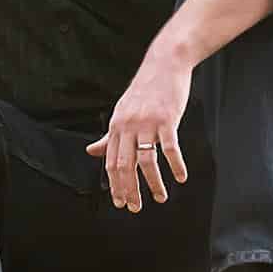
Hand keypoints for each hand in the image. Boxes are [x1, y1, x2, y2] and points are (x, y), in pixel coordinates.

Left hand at [86, 53, 191, 211]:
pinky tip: (181, 177)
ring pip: (146, 161)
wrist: (164, 63)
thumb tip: (91, 151)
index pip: (111, 163)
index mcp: (116, 126)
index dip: (115, 185)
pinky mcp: (166, 118)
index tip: (120, 202)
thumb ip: (109, 135)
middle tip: (135, 207)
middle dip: (130, 190)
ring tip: (160, 198)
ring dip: (154, 183)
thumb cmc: (145, 90)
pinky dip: (175, 165)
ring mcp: (147, 122)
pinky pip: (169, 148)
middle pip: (125, 165)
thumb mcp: (122, 112)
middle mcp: (128, 126)